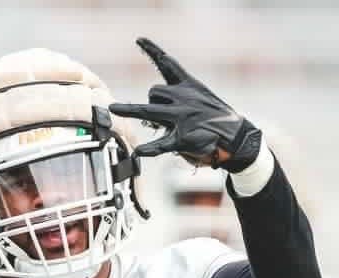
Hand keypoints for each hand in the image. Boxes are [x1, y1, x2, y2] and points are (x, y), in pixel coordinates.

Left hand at [110, 38, 261, 171]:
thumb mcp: (199, 98)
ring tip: (151, 124)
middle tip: (127, 112)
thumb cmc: (214, 120)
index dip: (151, 50)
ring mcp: (183, 118)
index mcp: (189, 86)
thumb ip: (177, 95)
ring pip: (150, 110)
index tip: (138, 38)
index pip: (168, 64)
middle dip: (145, 103)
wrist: (237, 137)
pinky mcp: (184, 139)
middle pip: (154, 92)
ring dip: (145, 117)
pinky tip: (139, 151)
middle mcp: (185, 98)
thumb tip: (152, 107)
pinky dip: (149, 149)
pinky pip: (160, 143)